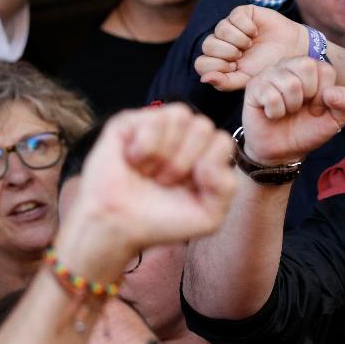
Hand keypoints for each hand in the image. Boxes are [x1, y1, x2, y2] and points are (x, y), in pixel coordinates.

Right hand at [71, 105, 235, 254]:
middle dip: (184, 162)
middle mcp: (182, 134)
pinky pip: (154, 120)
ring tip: (149, 172)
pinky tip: (133, 162)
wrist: (118, 227)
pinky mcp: (130, 121)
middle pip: (203, 126)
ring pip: (181, 115)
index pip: (222, 140)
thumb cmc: (161, 220)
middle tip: (163, 182)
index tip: (186, 189)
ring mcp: (156, 125)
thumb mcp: (209, 214)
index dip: (206, 168)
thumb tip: (212, 160)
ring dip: (165, 154)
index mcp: (203, 152)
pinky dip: (145, 149)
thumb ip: (227, 186)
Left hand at [196, 5, 307, 90]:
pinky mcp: (242, 13)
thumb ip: (225, 82)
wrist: (291, 50)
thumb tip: (203, 79)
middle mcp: (221, 43)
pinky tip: (255, 32)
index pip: (201, 63)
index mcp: (219, 61)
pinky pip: (234, 16)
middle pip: (207, 45)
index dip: (215, 65)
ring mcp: (231, 27)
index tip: (234, 67)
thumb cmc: (268, 67)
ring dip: (238, 39)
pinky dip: (246, 27)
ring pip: (220, 29)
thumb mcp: (247, 80)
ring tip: (250, 44)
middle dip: (226, 52)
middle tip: (242, 55)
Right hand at [241, 57, 344, 165]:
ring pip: (289, 82)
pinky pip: (271, 96)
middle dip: (308, 95)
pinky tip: (272, 114)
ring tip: (286, 111)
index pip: (325, 70)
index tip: (317, 109)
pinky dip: (276, 112)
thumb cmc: (307, 130)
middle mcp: (289, 65)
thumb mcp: (334, 120)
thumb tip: (333, 92)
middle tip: (300, 108)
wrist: (282, 151)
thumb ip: (344, 103)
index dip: (324, 95)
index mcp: (310, 68)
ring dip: (291, 106)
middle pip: (306, 65)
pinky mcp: (254, 87)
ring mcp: (270, 74)